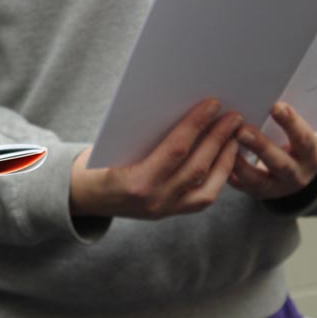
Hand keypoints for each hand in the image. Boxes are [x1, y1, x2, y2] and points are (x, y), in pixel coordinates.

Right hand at [70, 99, 241, 218]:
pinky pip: (202, 198)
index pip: (176, 150)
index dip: (197, 125)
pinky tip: (225, 157)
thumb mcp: (113, 146)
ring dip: (224, 158)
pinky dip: (218, 177)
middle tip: (233, 116)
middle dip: (218, 139)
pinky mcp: (169, 213)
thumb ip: (146, 136)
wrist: (82, 197)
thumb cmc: (95, 164)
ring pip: (207, 188)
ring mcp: (164, 211)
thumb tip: (180, 107)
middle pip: (197, 167)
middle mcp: (153, 201)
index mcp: (136, 182)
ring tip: (235, 135)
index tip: (212, 104)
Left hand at [230, 102, 316, 199]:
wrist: (291, 175)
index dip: (291, 123)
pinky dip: (224, 171)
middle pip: (279, 163)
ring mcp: (273, 189)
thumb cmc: (291, 143)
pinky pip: (237, 185)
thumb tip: (260, 93)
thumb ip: (285, 120)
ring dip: (237, 161)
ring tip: (222, 143)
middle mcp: (295, 176)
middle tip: (242, 130)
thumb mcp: (297, 134)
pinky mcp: (253, 193)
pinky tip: (210, 157)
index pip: (304, 139)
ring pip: (255, 179)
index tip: (276, 106)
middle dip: (260, 145)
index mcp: (310, 156)